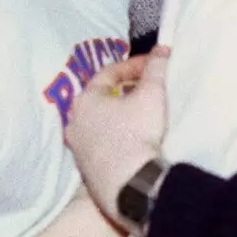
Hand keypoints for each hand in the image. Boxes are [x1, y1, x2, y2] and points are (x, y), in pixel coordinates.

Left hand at [63, 48, 170, 219]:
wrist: (130, 186)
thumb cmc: (138, 133)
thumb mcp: (152, 94)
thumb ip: (156, 67)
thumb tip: (161, 50)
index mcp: (85, 100)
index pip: (109, 72)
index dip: (134, 65)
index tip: (154, 65)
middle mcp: (74, 122)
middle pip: (102, 97)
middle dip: (125, 90)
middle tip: (148, 89)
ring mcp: (78, 149)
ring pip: (100, 122)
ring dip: (120, 115)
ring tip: (143, 115)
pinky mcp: (86, 171)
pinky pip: (102, 144)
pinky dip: (116, 137)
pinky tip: (134, 142)